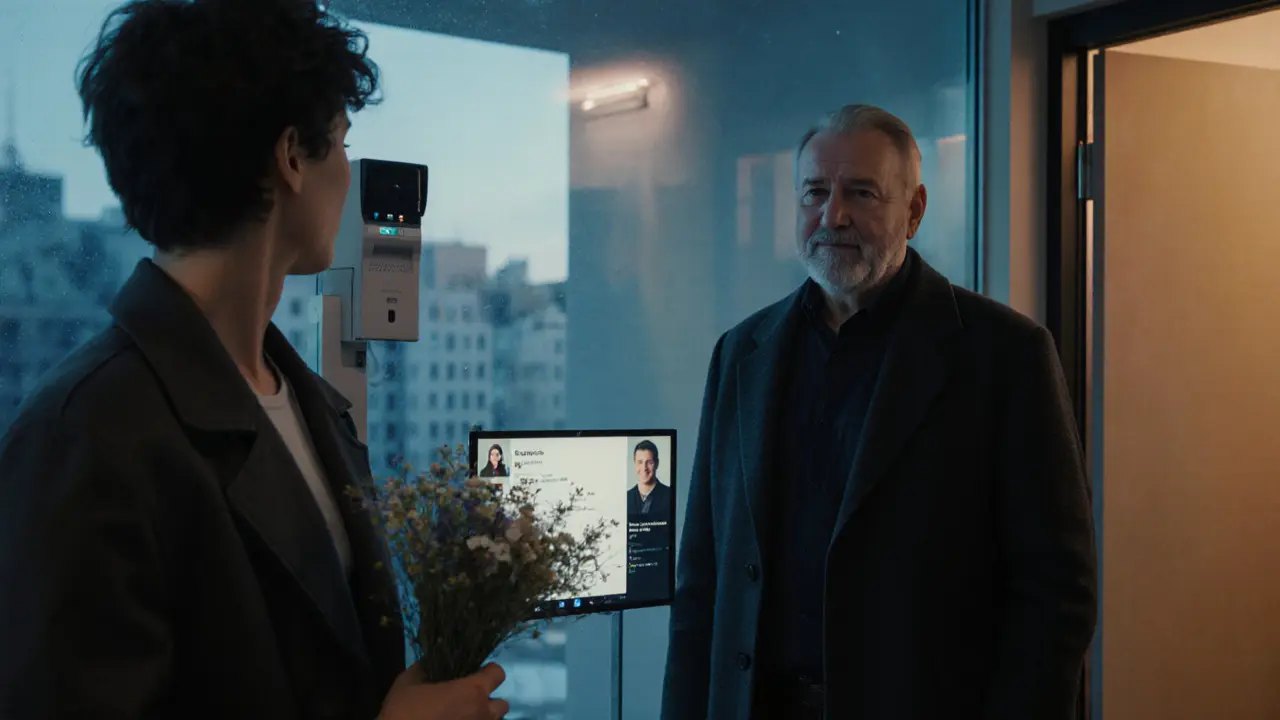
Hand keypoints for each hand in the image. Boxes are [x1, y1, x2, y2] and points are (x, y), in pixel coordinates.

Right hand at [380, 662, 508, 719]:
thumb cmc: (404, 711)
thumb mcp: (409, 681)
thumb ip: (426, 667)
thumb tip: (433, 659)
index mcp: (472, 691)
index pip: (498, 674)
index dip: (488, 671)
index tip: (475, 672)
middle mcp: (482, 713)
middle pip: (502, 704)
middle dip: (489, 700)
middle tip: (469, 699)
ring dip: (483, 716)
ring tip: (462, 714)